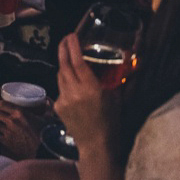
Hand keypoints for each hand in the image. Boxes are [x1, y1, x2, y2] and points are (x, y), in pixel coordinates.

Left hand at [0, 101, 43, 160]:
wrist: (45, 150)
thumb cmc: (47, 134)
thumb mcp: (48, 119)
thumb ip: (47, 108)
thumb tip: (47, 100)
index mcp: (19, 112)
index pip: (0, 104)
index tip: (0, 106)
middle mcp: (12, 121)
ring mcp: (8, 131)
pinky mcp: (7, 141)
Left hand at [55, 34, 113, 149]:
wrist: (96, 144)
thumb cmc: (110, 121)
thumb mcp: (114, 98)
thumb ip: (111, 80)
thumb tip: (122, 63)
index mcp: (91, 89)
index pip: (77, 62)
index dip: (72, 46)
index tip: (72, 35)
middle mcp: (75, 92)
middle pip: (64, 64)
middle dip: (63, 49)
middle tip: (66, 39)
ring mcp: (64, 99)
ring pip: (60, 75)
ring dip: (64, 64)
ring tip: (68, 57)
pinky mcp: (58, 106)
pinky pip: (60, 88)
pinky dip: (65, 83)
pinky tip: (73, 84)